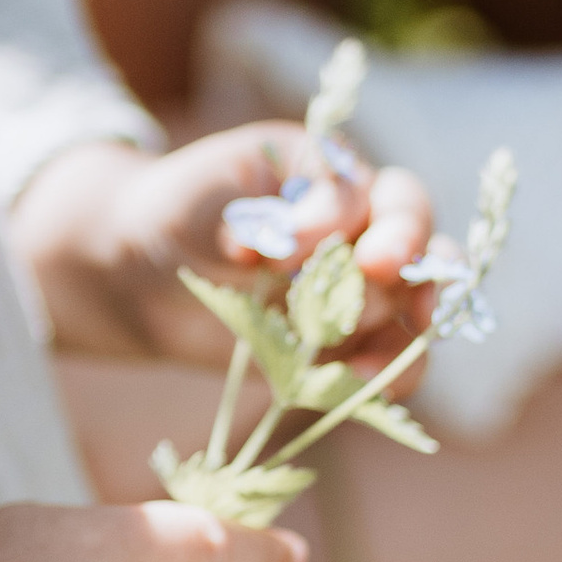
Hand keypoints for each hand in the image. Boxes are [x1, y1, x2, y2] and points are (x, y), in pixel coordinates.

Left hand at [11, 124, 434, 374]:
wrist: (140, 272)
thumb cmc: (177, 210)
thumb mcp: (209, 187)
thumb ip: (258, 207)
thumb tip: (296, 247)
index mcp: (337, 179)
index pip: (379, 189)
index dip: (352, 213)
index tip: (294, 242)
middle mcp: (363, 232)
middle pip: (421, 241)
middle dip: (409, 253)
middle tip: (378, 268)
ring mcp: (359, 293)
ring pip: (415, 308)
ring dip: (403, 330)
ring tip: (368, 355)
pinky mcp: (343, 348)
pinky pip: (391, 365)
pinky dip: (388, 376)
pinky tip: (360, 382)